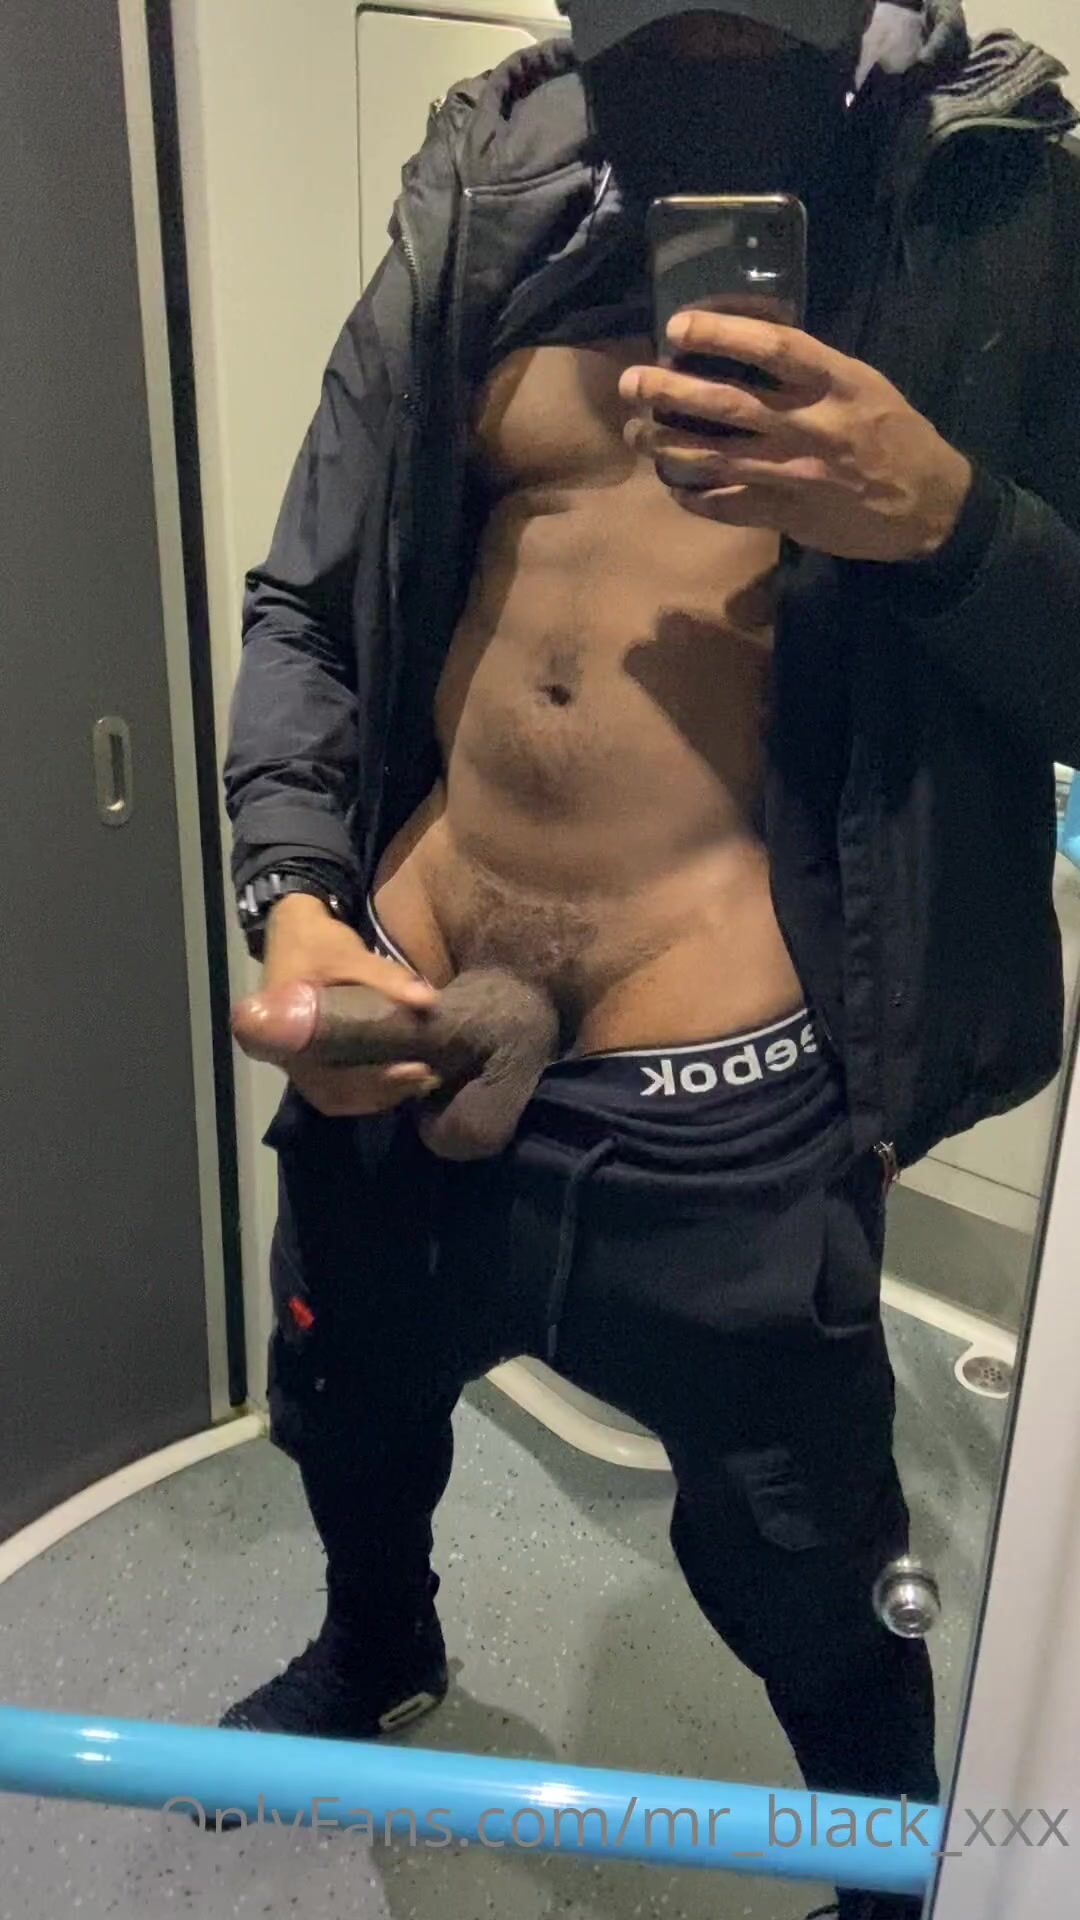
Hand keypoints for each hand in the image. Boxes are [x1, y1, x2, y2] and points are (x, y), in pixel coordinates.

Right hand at [250, 894, 440, 1117]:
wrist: (294, 933)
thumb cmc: (315, 943)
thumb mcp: (347, 954)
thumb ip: (386, 978)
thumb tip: (429, 1003)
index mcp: (283, 1035)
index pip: (324, 1076)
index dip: (369, 1082)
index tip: (411, 1070)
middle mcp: (287, 1057)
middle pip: (334, 1094)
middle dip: (383, 1091)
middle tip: (427, 1076)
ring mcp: (300, 1062)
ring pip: (339, 1096)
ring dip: (381, 1095)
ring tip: (424, 1080)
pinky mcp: (315, 1061)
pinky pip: (341, 1088)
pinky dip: (373, 1089)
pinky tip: (406, 1080)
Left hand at [620, 312, 972, 563]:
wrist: (927, 505)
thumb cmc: (893, 434)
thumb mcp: (864, 386)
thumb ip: (812, 371)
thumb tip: (749, 349)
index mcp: (835, 383)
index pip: (771, 348)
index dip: (720, 334)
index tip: (677, 327)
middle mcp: (811, 425)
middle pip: (727, 404)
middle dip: (671, 391)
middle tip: (633, 382)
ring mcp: (795, 473)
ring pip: (716, 457)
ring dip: (669, 444)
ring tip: (637, 433)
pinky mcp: (787, 514)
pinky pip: (728, 506)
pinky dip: (695, 498)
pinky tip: (674, 486)